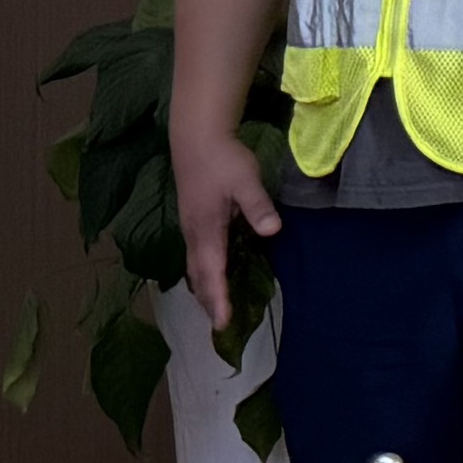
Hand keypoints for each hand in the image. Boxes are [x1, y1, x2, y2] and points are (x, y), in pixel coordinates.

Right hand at [175, 122, 277, 309]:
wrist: (196, 137)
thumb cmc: (223, 159)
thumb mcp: (246, 180)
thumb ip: (258, 205)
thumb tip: (271, 230)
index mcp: (206, 230)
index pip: (212, 272)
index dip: (217, 298)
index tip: (223, 322)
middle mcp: (193, 234)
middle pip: (199, 275)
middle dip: (209, 300)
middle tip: (220, 324)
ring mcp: (190, 227)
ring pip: (195, 266)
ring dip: (204, 288)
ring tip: (214, 307)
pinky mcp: (193, 219)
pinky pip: (196, 255)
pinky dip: (203, 272)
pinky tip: (212, 273)